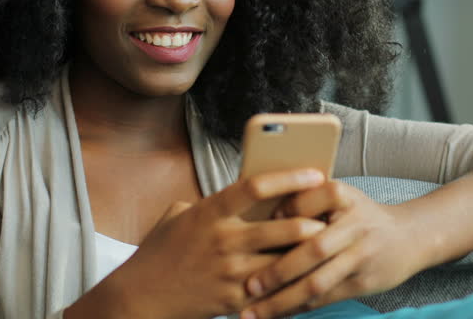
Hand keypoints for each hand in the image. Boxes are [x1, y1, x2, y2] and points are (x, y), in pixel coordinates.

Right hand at [102, 168, 329, 318]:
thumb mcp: (178, 216)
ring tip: (328, 244)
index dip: (289, 177)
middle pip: (282, 227)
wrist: (140, 298)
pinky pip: (273, 288)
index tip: (314, 172)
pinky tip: (306, 274)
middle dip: (313, 220)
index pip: (256, 186)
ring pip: (285, 260)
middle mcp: (223, 240)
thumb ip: (209, 204)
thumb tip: (241, 195)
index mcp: (209, 212)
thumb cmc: (159, 253)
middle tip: (332, 214)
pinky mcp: (235, 299)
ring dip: (308, 252)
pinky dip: (292, 280)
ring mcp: (231, 272)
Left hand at [239, 181, 429, 318]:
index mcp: (344, 196)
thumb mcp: (340, 196)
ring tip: (252, 313)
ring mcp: (361, 256)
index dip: (280, 219)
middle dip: (277, 271)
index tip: (255, 230)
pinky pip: (325, 300)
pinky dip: (297, 309)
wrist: (410, 236)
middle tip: (248, 286)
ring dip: (282, 301)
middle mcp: (355, 226)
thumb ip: (307, 200)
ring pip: (317, 282)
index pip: (305, 205)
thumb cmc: (360, 214)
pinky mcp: (364, 282)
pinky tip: (275, 315)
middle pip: (312, 250)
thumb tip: (262, 218)